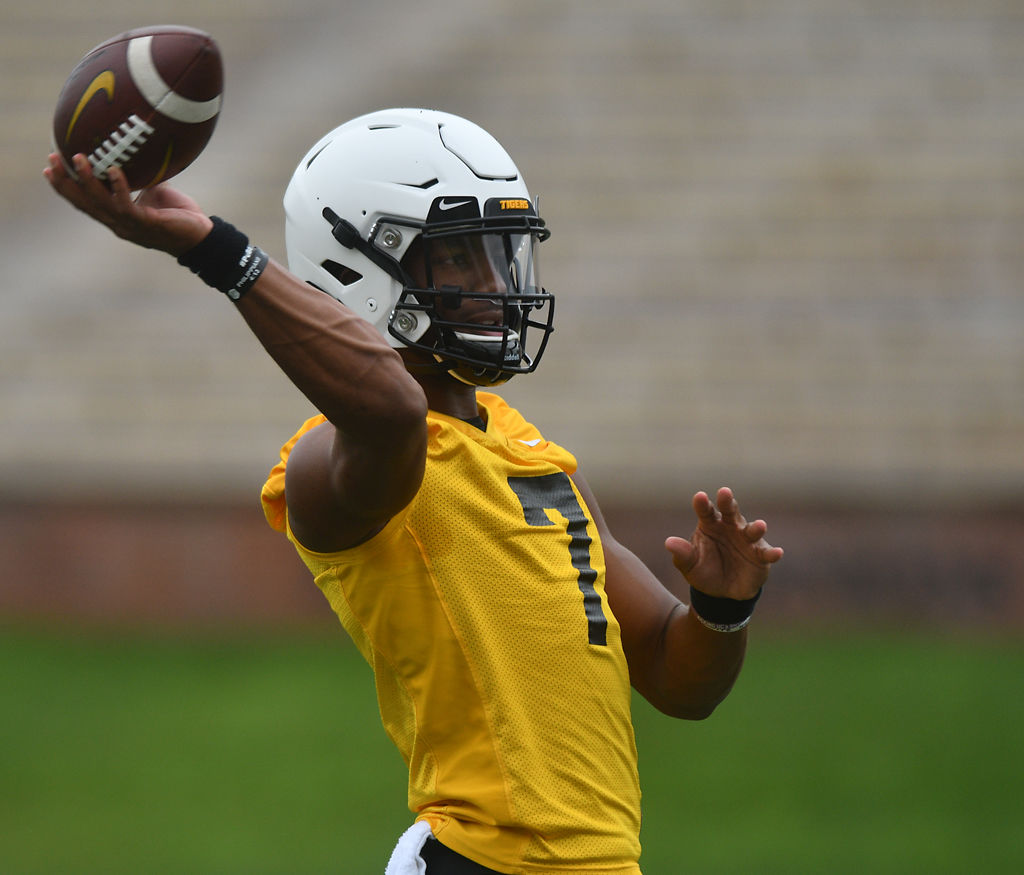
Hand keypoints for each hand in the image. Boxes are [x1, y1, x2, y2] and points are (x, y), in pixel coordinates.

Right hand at [43, 152, 211, 254]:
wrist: (201, 235)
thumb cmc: (177, 213)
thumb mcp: (153, 190)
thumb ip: (139, 176)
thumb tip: (132, 151)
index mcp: (116, 217)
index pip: (84, 202)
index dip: (65, 187)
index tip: (49, 168)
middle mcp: (118, 224)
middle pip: (84, 204)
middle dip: (65, 183)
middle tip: (51, 160)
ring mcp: (131, 226)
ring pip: (101, 204)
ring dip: (87, 181)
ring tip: (78, 159)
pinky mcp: (146, 224)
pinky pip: (127, 206)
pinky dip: (119, 188)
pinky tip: (113, 170)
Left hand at [665, 487, 782, 599]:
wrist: (722, 593)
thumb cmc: (704, 571)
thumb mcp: (689, 565)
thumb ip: (682, 554)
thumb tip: (668, 542)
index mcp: (709, 525)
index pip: (705, 511)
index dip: (702, 504)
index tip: (699, 497)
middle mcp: (730, 527)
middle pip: (729, 511)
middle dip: (728, 502)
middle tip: (724, 492)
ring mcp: (747, 540)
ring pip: (751, 530)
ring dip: (756, 527)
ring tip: (760, 525)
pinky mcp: (760, 555)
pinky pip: (766, 553)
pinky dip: (772, 553)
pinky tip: (777, 553)